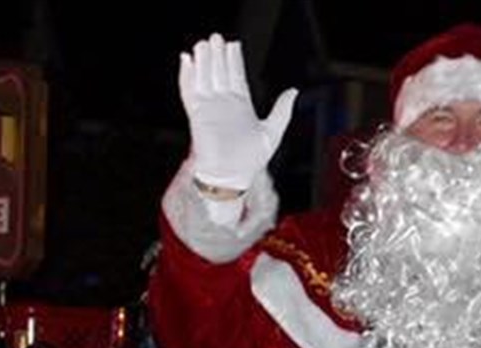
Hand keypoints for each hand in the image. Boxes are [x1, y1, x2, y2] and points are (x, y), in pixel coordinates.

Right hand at [178, 34, 297, 191]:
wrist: (231, 177)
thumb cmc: (251, 159)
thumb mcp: (272, 132)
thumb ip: (282, 110)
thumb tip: (293, 90)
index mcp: (241, 105)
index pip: (236, 76)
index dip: (234, 60)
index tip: (233, 44)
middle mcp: (223, 103)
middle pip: (219, 73)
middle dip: (217, 55)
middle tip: (216, 37)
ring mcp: (208, 108)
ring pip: (203, 78)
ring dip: (203, 61)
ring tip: (202, 44)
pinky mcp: (196, 114)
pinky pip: (189, 91)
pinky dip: (187, 76)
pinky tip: (187, 60)